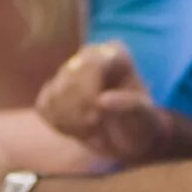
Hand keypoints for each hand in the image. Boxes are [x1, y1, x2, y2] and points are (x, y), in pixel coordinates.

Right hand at [36, 40, 168, 163]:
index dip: (88, 92)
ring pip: (55, 93)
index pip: (90, 63)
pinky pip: (44, 105)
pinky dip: (59, 124)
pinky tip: (77, 131)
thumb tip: (101, 100)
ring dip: (70, 121)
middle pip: (69, 79)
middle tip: (94, 128)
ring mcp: (70, 71)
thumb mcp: (147, 116)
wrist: (130, 139)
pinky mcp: (54, 90)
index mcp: (116, 53)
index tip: (96, 118)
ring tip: (91, 132)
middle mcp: (90, 54)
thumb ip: (129, 104)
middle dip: (78, 110)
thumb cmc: (143, 124)